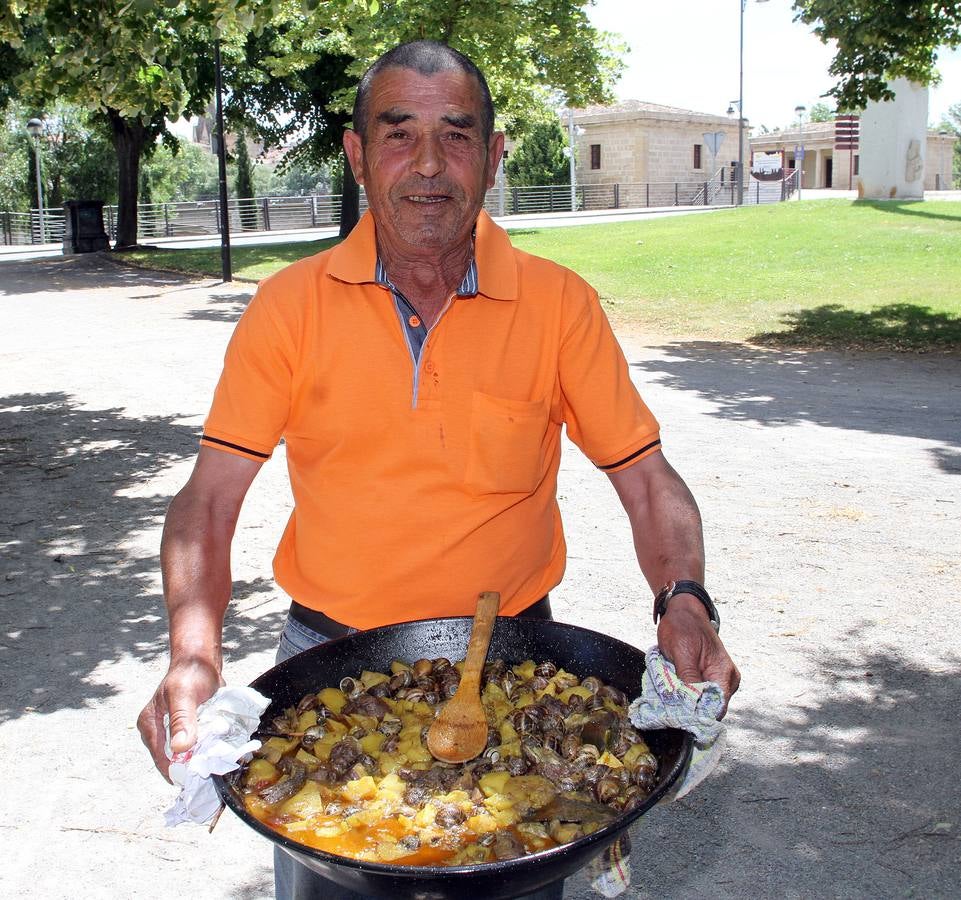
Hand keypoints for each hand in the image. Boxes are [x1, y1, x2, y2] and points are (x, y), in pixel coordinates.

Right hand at [137, 657, 223, 781]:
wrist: (201, 660)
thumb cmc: (190, 673)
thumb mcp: (185, 694)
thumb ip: (182, 720)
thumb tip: (180, 749)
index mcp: (149, 726)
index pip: (162, 760)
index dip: (180, 770)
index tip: (201, 774)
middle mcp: (158, 732)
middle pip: (174, 760)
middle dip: (193, 765)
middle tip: (213, 766)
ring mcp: (172, 731)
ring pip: (187, 754)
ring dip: (201, 757)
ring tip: (218, 758)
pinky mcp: (187, 729)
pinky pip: (196, 744)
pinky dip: (206, 747)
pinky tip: (219, 748)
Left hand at [656, 593, 739, 716]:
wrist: (684, 610)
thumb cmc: (683, 626)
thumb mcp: (682, 652)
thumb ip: (689, 679)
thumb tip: (690, 705)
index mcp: (724, 673)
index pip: (716, 708)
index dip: (698, 715)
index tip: (679, 716)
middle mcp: (726, 679)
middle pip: (710, 707)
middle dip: (689, 707)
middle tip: (669, 702)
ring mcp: (719, 678)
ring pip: (703, 700)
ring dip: (686, 698)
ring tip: (671, 688)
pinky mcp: (709, 676)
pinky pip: (699, 691)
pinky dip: (686, 691)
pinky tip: (675, 683)